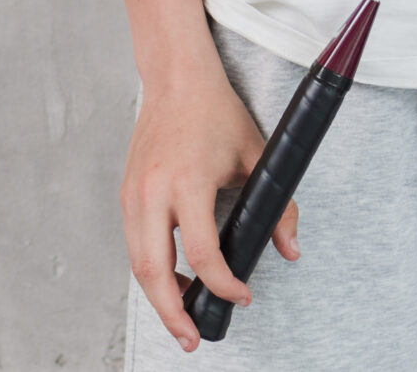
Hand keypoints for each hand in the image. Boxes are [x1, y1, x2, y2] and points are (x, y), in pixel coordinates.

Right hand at [122, 66, 295, 351]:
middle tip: (194, 337)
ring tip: (185, 318)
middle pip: (154, 270)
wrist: (176, 80)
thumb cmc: (217, 113)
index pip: (202, 251)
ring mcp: (133, 196)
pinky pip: (134, 245)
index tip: (242, 296)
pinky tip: (174, 280)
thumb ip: (280, 203)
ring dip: (159, 296)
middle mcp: (152, 193)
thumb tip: (290, 250)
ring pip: (138, 263)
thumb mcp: (258, 154)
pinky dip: (151, 270)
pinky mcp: (126, 196)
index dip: (222, 283)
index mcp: (187, 182)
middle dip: (172, 311)